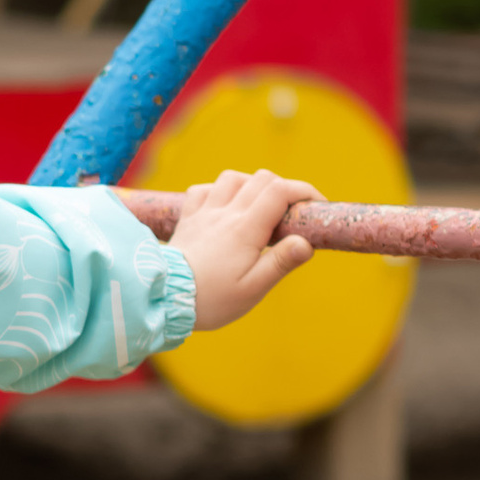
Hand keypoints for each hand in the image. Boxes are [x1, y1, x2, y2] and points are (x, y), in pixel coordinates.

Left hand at [163, 165, 316, 333]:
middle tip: (291, 214)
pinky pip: (202, 190)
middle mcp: (224, 213)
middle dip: (284, 188)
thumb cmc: (212, 300)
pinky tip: (224, 209)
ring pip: (231, 178)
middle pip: (261, 178)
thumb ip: (281, 262)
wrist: (162, 301)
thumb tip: (306, 242)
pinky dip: (218, 191)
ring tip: (259, 209)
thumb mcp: (253, 289)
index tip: (317, 206)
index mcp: (245, 229)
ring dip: (251, 185)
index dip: (304, 191)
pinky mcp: (187, 220)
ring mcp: (203, 214)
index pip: (280, 191)